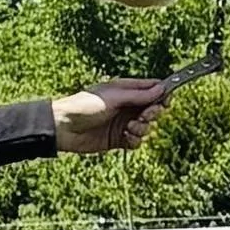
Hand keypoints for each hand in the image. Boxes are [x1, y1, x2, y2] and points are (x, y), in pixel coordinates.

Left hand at [50, 79, 169, 154]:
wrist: (63, 128)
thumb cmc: (85, 106)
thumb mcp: (114, 97)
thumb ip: (139, 95)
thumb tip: (162, 88)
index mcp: (125, 91)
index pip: (151, 90)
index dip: (162, 94)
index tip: (166, 100)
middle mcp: (127, 106)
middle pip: (153, 109)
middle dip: (153, 113)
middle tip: (145, 115)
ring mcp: (124, 123)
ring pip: (148, 127)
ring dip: (143, 128)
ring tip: (129, 128)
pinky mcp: (120, 139)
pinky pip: (138, 141)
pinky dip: (135, 140)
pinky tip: (125, 137)